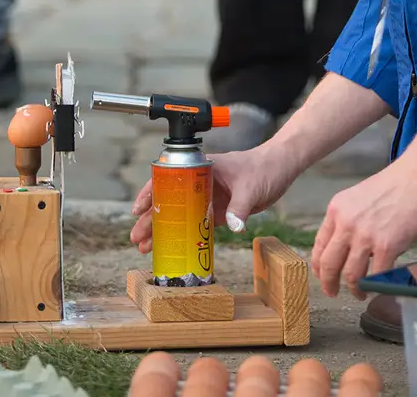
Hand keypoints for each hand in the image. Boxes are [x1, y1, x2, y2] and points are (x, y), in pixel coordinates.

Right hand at [130, 145, 292, 253]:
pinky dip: (184, 236)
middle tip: (136, 238)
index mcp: (202, 168)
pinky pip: (196, 224)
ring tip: (145, 247)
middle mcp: (200, 182)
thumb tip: (235, 227)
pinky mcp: (219, 210)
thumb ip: (240, 207)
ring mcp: (208, 197)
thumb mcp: (251, 187)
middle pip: (169, 200)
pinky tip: (174, 249)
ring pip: (180, 214)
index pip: (168, 178)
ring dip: (163, 230)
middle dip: (151, 218)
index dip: (150, 193)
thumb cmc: (264, 168)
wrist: (280, 168)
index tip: (137, 210)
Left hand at [311, 160, 416, 298]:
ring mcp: (365, 236)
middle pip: (329, 264)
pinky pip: (375, 277)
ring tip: (360, 293)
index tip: (322, 277)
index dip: (318, 267)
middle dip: (329, 284)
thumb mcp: (356, 198)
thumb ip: (347, 221)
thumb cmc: (391, 186)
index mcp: (336, 210)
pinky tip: (377, 288)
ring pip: (350, 275)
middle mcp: (346, 224)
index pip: (319, 245)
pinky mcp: (386, 247)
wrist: (416, 178)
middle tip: (333, 293)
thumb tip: (344, 248)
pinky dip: (375, 287)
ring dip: (354, 289)